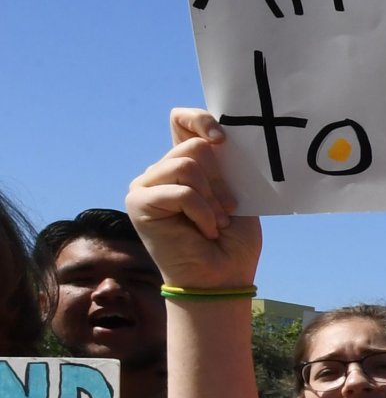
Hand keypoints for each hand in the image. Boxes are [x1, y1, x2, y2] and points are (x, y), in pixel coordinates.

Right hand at [125, 109, 261, 290]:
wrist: (222, 278)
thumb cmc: (233, 243)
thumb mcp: (235, 196)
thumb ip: (222, 166)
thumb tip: (216, 138)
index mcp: (185, 166)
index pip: (180, 122)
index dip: (198, 119)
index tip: (222, 138)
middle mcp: (162, 172)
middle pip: (193, 147)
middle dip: (219, 181)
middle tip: (226, 210)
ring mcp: (147, 185)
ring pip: (186, 165)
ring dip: (210, 199)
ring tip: (215, 223)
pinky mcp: (139, 202)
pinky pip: (180, 191)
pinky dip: (201, 212)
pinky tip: (204, 230)